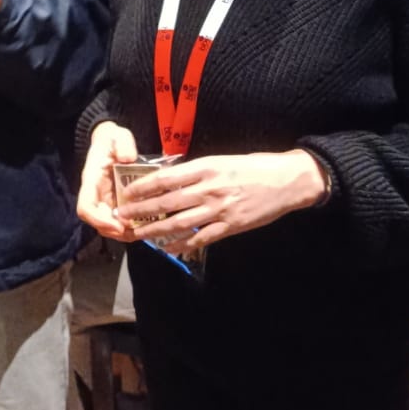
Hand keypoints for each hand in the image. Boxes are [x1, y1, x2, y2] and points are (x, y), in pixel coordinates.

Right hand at [77, 120, 139, 239]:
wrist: (112, 141)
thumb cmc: (114, 140)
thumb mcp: (118, 136)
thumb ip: (123, 144)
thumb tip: (127, 158)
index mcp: (91, 180)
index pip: (86, 207)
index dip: (99, 220)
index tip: (118, 225)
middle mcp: (95, 195)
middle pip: (97, 222)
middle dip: (114, 231)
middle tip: (134, 232)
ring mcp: (104, 200)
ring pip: (107, 225)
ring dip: (122, 233)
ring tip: (140, 232)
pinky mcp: (115, 202)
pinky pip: (118, 221)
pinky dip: (129, 228)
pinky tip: (144, 226)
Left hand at [117, 150, 326, 251]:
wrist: (286, 181)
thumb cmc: (253, 167)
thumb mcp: (221, 161)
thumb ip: (197, 171)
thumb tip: (169, 179)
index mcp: (206, 167)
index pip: (166, 177)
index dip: (143, 187)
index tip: (126, 193)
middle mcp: (209, 188)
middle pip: (167, 202)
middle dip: (141, 210)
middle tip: (121, 216)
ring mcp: (219, 209)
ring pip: (179, 223)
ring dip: (155, 230)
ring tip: (137, 234)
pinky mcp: (230, 226)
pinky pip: (201, 238)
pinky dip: (182, 245)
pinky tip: (168, 249)